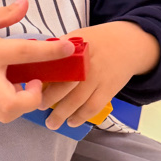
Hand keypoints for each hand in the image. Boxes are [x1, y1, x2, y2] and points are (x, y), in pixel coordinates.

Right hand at [0, 0, 74, 122]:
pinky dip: (13, 102)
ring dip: (22, 107)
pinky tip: (19, 87)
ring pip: (3, 113)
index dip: (50, 52)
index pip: (26, 53)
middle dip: (31, 100)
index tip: (68, 48)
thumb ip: (6, 14)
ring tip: (30, 88)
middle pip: (10, 105)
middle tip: (38, 83)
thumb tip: (26, 3)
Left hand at [39, 22, 159, 130]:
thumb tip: (37, 61)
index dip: (44, 76)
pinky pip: (94, 106)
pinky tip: (71, 122)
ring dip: (63, 113)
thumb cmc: (98, 41)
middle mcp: (88, 64)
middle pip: (66, 84)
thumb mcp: (79, 36)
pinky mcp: (109, 89)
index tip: (31, 86)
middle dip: (50, 98)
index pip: (57, 63)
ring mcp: (99, 78)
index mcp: (77, 48)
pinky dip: (82, 116)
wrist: (129, 44)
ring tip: (52, 123)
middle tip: (38, 106)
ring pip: (79, 99)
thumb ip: (60, 48)